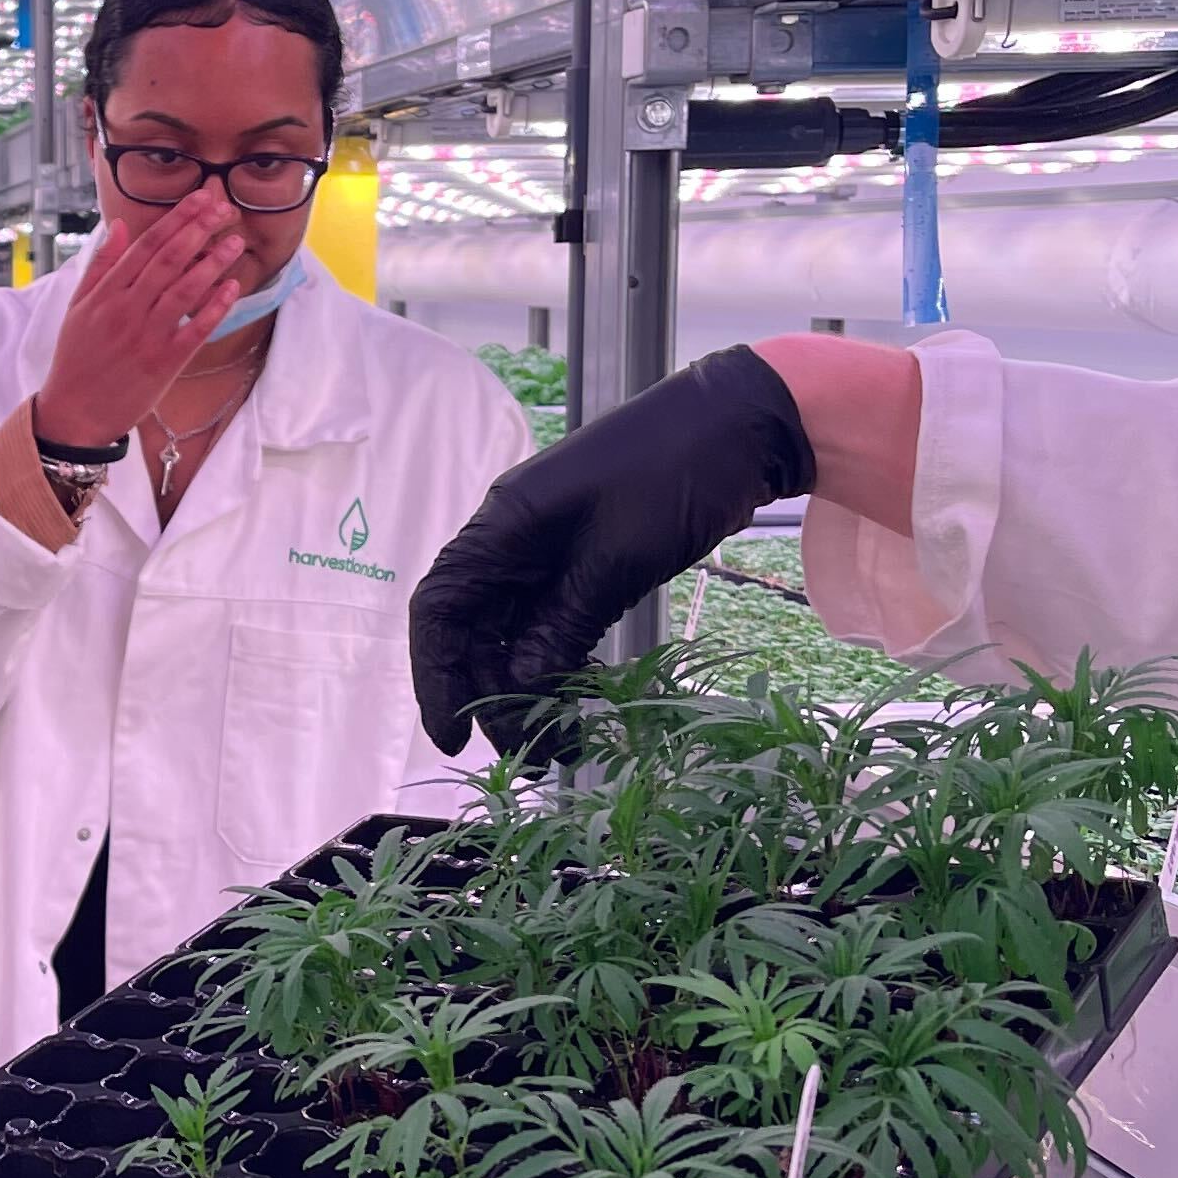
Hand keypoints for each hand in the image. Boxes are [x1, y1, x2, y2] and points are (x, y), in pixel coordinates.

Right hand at [31, 194, 248, 452]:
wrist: (75, 411)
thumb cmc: (76, 358)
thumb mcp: (77, 306)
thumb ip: (101, 266)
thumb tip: (120, 226)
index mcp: (106, 293)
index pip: (146, 245)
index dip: (176, 219)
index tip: (200, 199)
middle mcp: (126, 310)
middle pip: (169, 260)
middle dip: (198, 230)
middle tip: (224, 209)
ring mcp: (146, 336)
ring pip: (184, 290)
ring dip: (213, 263)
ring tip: (235, 242)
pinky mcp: (163, 363)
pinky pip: (195, 330)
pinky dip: (215, 308)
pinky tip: (232, 288)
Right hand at [407, 346, 815, 755]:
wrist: (742, 424)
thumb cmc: (675, 473)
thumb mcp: (619, 557)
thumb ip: (565, 623)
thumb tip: (521, 686)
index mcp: (504, 525)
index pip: (440, 608)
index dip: (436, 674)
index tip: (453, 734)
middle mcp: (512, 539)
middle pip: (474, 629)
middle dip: (489, 694)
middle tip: (529, 753)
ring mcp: (547, 551)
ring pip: (512, 632)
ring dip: (526, 687)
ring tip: (558, 743)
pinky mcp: (584, 562)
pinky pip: (551, 621)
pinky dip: (557, 663)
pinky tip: (578, 700)